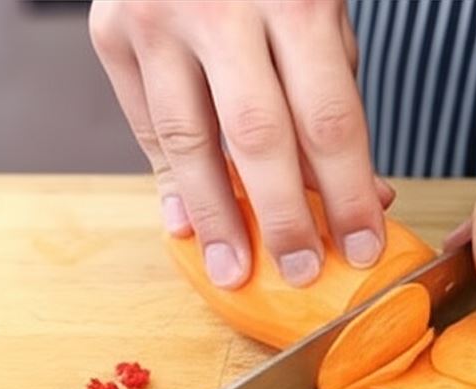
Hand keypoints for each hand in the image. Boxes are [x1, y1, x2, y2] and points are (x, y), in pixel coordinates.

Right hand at [89, 0, 391, 288]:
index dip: (347, 193)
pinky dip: (169, 180)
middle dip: (284, 218)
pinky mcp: (111, 31)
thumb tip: (364, 196)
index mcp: (295, 0)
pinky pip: (146, 125)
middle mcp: (221, 8)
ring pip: (189, 141)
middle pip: (259, 138)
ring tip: (235, 270)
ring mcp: (157, 18)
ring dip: (216, 216)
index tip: (363, 247)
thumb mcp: (320, 15)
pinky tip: (187, 225)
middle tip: (301, 274)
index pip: (328, 120)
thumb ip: (334, 99)